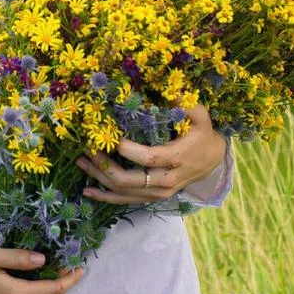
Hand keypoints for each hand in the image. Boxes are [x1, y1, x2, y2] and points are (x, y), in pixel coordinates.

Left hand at [76, 105, 226, 204]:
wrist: (212, 162)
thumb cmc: (202, 135)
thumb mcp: (201, 117)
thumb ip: (187, 105)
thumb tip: (169, 92)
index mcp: (177, 158)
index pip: (148, 158)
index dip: (127, 149)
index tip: (110, 136)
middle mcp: (167, 181)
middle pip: (130, 180)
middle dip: (104, 165)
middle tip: (88, 147)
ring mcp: (159, 193)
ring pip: (124, 192)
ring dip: (100, 178)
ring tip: (81, 162)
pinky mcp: (152, 198)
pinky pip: (126, 201)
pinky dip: (106, 196)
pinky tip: (88, 190)